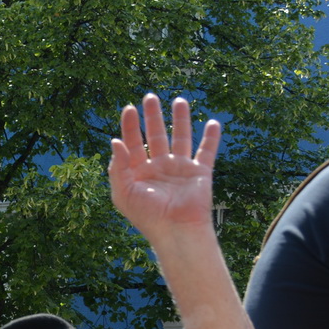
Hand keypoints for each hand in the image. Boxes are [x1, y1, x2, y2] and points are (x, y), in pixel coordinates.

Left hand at [108, 93, 219, 243]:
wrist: (176, 231)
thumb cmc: (147, 216)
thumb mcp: (123, 192)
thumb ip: (117, 167)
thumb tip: (114, 141)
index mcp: (139, 173)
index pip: (133, 144)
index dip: (130, 126)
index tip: (130, 109)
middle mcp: (159, 168)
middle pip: (156, 136)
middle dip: (153, 117)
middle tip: (150, 97)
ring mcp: (180, 169)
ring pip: (181, 138)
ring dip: (181, 120)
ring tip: (179, 101)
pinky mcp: (199, 173)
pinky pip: (206, 152)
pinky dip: (211, 138)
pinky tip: (213, 123)